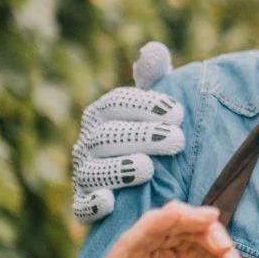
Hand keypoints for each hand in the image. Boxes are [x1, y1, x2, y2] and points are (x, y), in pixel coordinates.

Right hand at [71, 41, 183, 222]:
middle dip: (141, 136)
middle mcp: (88, 142)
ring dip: (117, 168)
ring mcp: (84, 174)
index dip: (145, 106)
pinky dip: (92, 203)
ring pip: (91, 170)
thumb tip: (152, 51)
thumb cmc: (155, 136)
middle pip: (106, 135)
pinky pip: (81, 206)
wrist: (152, 183)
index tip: (177, 113)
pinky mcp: (86, 205)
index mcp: (104, 114)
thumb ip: (155, 78)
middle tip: (177, 140)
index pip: (117, 103)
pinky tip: (110, 201)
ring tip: (146, 167)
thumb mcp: (158, 107)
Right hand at [72, 201, 253, 257]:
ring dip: (182, 218)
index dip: (219, 246)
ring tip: (206, 218)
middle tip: (224, 245)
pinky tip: (171, 217)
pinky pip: (130, 242)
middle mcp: (154, 255)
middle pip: (180, 227)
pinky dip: (151, 226)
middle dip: (205, 229)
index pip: (199, 241)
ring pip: (156, 226)